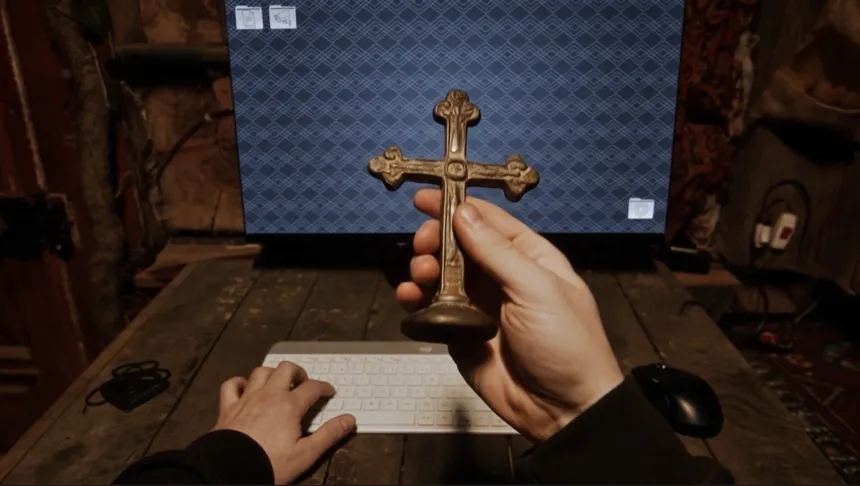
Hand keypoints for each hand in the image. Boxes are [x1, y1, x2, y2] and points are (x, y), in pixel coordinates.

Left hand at [213, 362, 355, 483]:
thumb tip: (348, 421)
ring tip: (278, 381)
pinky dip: (239, 382)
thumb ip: (329, 435)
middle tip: (304, 381)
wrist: (230, 471)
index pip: (313, 387)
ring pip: (261, 371)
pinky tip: (245, 386)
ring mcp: (247, 399)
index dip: (324, 387)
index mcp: (289, 406)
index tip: (328, 392)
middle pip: (286, 369)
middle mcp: (268, 396)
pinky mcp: (228, 407)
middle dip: (298, 372)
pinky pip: (231, 385)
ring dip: (272, 373)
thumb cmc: (267, 464)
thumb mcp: (306, 454)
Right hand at [396, 189, 623, 442]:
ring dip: (424, 267)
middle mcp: (501, 276)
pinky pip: (432, 308)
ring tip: (421, 274)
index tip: (425, 198)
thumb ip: (497, 251)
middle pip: (458, 244)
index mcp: (529, 258)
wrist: (565, 410)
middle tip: (424, 245)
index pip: (489, 221)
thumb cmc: (566, 344)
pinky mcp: (460, 332)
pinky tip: (410, 297)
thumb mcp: (537, 290)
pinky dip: (416, 299)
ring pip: (441, 273)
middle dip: (436, 239)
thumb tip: (462, 213)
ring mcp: (479, 305)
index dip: (457, 206)